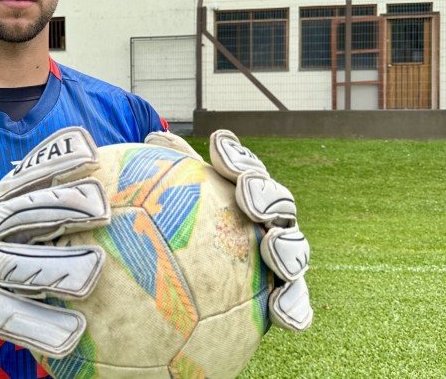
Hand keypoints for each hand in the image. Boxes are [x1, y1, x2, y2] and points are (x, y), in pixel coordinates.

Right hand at [0, 127, 110, 374]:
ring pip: (24, 266)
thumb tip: (80, 171)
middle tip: (103, 210)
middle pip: (30, 214)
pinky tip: (72, 331)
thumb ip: (28, 195)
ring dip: (61, 267)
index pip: (29, 176)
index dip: (59, 163)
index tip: (92, 154)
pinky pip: (13, 317)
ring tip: (95, 268)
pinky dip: (42, 326)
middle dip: (67, 209)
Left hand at [145, 129, 312, 331]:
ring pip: (294, 248)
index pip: (244, 169)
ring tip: (272, 248)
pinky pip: (294, 300)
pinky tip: (284, 315)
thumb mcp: (172, 201)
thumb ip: (167, 171)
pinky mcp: (282, 293)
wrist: (197, 276)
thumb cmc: (184, 229)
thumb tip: (154, 134)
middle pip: (278, 203)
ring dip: (288, 247)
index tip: (217, 147)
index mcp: (245, 192)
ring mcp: (280, 256)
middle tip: (249, 197)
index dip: (235, 157)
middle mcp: (269, 221)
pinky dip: (294, 305)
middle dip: (267, 196)